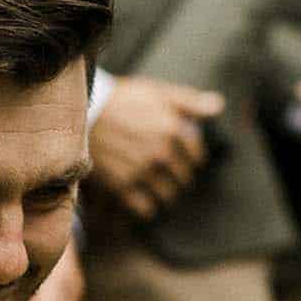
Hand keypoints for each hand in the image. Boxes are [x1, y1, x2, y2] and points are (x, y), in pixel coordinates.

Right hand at [91, 76, 221, 219]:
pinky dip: (147, 206)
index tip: (186, 160)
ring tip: (157, 188)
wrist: (83, 113)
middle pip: (184, 179)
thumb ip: (189, 101)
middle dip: (180, 178)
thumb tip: (218, 106)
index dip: (193, 158)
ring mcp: (141, 171)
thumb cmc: (121, 99)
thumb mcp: (156, 92)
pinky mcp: (122, 186)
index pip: (197, 156)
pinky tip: (142, 198)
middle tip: (170, 175)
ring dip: (165, 194)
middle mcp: (160, 153)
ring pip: (168, 196)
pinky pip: (146, 209)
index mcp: (172, 129)